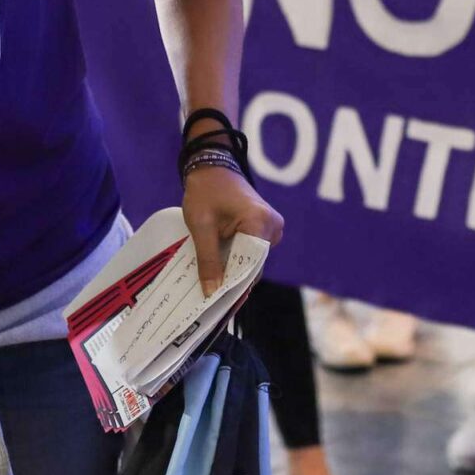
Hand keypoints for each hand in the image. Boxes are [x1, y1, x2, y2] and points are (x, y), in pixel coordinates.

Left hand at [181, 165, 283, 296]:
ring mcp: (273, 227)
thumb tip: (212, 292)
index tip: (217, 306)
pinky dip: (237, 261)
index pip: (250, 266)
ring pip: (252, 261)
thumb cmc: (205, 191)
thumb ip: (208, 259)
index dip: (233, 287)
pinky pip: (252, 252)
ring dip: (234, 272)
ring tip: (212, 288)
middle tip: (210, 301)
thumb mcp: (201, 226)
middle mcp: (273, 226)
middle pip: (253, 265)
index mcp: (260, 222)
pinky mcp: (266, 228)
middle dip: (232, 281)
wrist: (213, 168)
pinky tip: (220, 271)